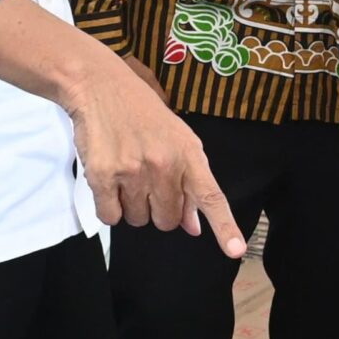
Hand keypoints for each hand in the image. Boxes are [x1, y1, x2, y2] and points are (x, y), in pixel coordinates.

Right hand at [64, 53, 244, 255]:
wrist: (102, 88)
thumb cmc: (144, 116)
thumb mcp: (179, 141)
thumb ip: (189, 184)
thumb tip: (193, 226)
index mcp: (190, 155)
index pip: (211, 196)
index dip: (224, 226)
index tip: (235, 249)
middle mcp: (164, 165)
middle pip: (167, 220)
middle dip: (158, 210)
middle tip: (148, 182)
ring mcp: (133, 171)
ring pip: (138, 220)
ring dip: (132, 206)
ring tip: (127, 173)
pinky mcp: (102, 176)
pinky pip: (110, 217)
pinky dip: (109, 207)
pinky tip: (110, 180)